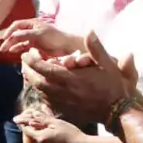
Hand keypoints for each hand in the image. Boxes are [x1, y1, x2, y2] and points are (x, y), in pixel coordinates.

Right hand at [0, 18, 80, 57]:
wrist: (67, 47)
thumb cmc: (54, 37)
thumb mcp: (39, 34)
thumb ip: (25, 34)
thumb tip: (12, 36)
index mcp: (33, 23)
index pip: (17, 25)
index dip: (9, 31)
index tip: (4, 38)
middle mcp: (32, 29)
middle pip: (16, 33)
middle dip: (9, 40)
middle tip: (2, 48)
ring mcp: (33, 37)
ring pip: (19, 40)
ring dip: (12, 45)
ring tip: (5, 51)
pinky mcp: (36, 45)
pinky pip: (24, 46)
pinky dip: (18, 48)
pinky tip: (14, 52)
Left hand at [15, 113, 91, 142]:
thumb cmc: (71, 134)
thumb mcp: (57, 123)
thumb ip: (43, 119)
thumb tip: (32, 115)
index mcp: (40, 138)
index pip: (27, 130)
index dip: (27, 124)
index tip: (31, 120)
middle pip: (34, 138)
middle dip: (37, 131)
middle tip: (48, 127)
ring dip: (44, 139)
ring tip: (57, 135)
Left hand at [21, 32, 137, 124]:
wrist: (118, 111)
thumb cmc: (113, 86)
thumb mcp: (108, 64)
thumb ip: (96, 48)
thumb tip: (90, 31)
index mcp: (71, 78)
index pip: (44, 68)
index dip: (32, 60)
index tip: (28, 53)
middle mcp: (64, 92)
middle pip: (37, 80)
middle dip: (28, 70)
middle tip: (25, 61)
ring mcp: (63, 103)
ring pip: (40, 91)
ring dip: (33, 80)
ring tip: (30, 71)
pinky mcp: (65, 111)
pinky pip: (46, 102)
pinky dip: (41, 92)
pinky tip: (42, 86)